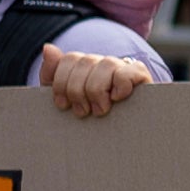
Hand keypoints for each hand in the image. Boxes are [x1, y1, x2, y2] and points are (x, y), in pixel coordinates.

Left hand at [38, 47, 155, 119]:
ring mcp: (124, 68)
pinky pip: (127, 72)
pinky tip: (117, 99)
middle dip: (77, 90)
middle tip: (82, 112)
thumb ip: (52, 75)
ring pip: (106, 64)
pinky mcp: (142, 77)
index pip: (70, 59)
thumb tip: (48, 47)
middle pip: (85, 61)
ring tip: (99, 111)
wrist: (121, 143)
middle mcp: (105, 64)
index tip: (63, 105)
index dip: (61, 81)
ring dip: (97, 91)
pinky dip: (120, 86)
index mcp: (87, 68)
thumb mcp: (66, 101)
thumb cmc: (90, 122)